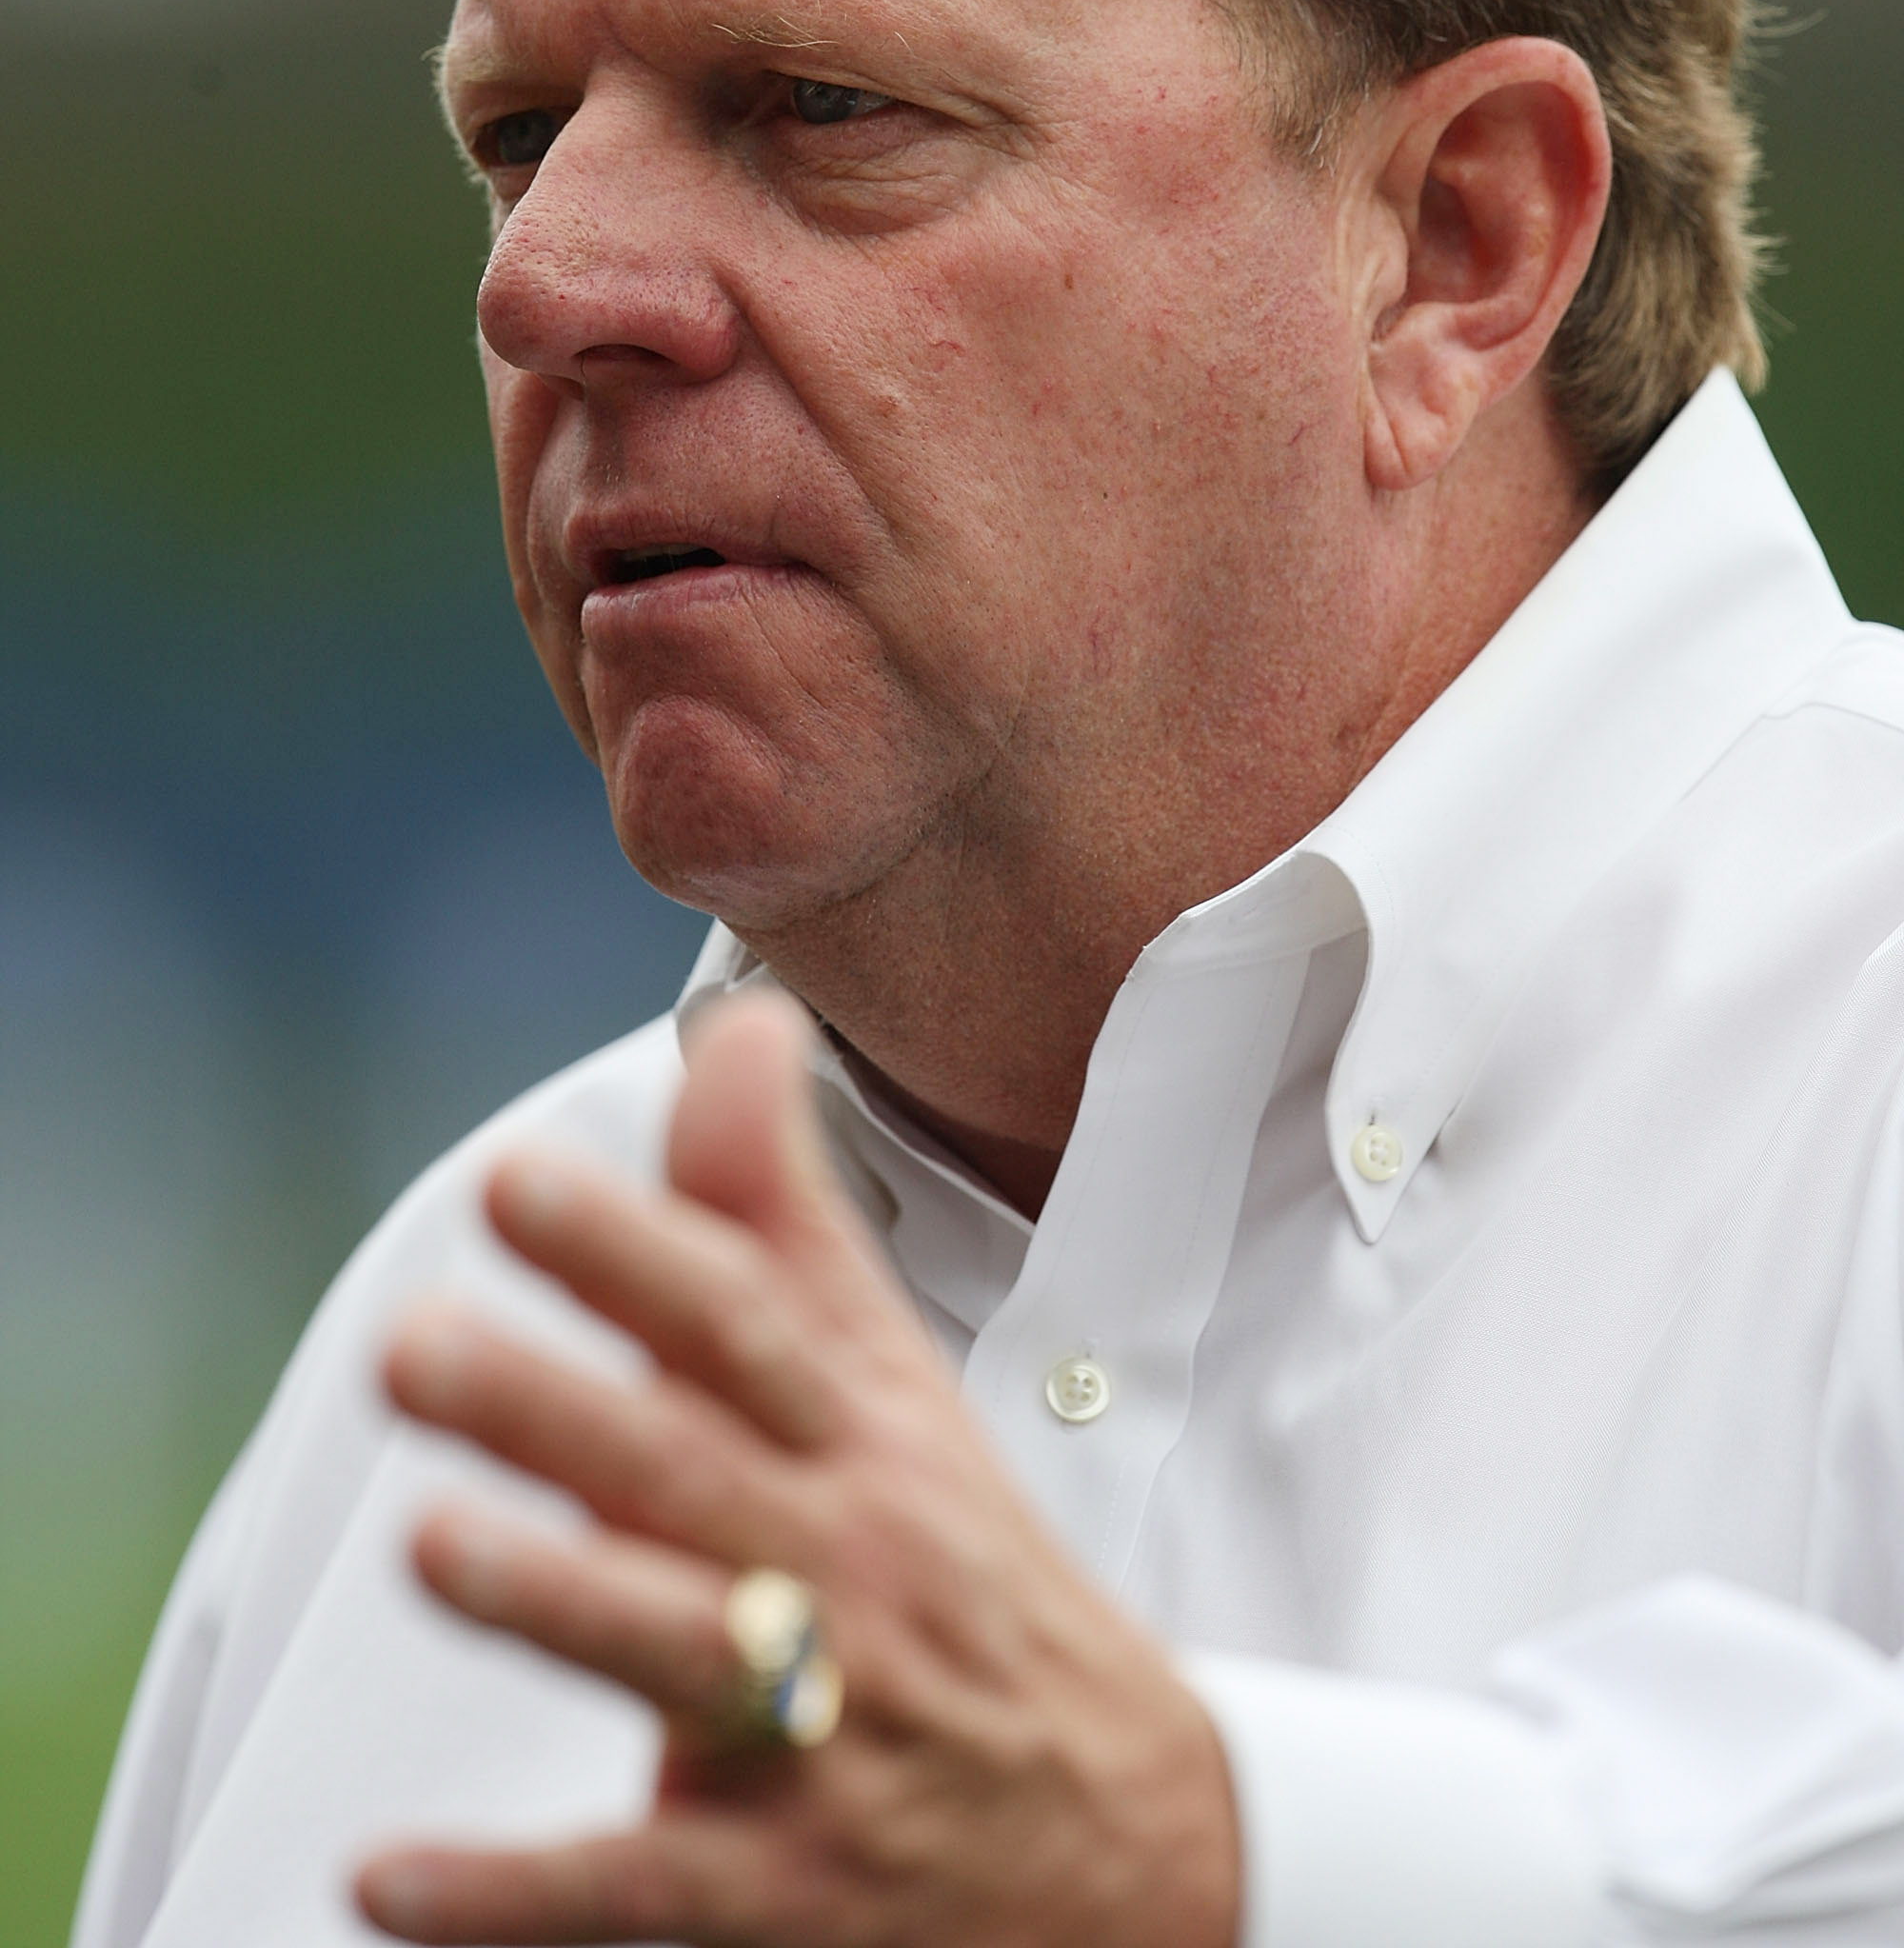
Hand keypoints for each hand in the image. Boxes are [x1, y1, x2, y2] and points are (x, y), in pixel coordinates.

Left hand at [355, 991, 1239, 1946]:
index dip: (637, 1248)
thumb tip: (738, 1027)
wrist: (1142, 1840)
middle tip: (414, 1344)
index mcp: (864, 1440)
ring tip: (430, 1545)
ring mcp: (827, 1734)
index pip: (748, 1325)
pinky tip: (388, 1879)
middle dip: (557, 1404)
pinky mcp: (787, 1893)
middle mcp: (847, 1566)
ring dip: (558, 1600)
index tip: (518, 1185)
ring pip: (684, 1659)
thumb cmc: (971, 1582)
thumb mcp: (893, 1389)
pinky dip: (514, 1896)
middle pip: (697, 1472)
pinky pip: (642, 1893)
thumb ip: (782, 1215)